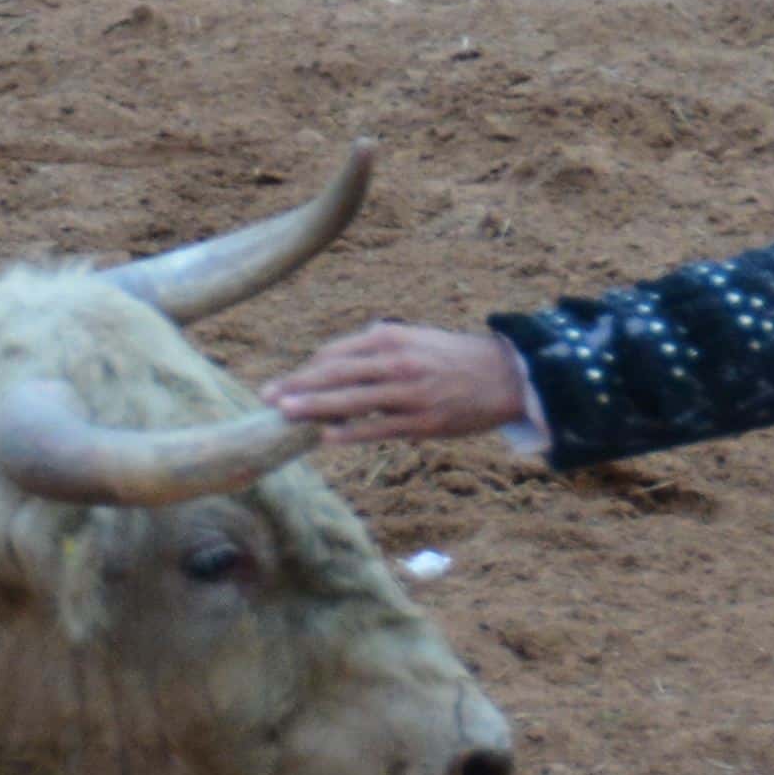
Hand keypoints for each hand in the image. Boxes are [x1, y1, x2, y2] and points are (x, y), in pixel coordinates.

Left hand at [264, 320, 536, 448]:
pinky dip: (350, 432)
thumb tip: (341, 357)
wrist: (507, 376)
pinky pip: (378, 428)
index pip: (336, 353)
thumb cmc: (455, 358)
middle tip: (267, 396)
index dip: (307, 369)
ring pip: (351, 400)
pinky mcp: (423, 422)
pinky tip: (325, 437)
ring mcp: (409, 393)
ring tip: (285, 414)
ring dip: (314, 407)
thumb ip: (380, 344)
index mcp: (392, 337)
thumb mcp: (416, 338)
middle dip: (298, 385)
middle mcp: (397, 362)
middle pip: (335, 373)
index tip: (285, 382)